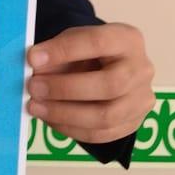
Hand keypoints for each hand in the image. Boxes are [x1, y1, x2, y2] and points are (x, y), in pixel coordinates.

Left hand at [26, 23, 154, 144]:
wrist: (111, 66)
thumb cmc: (90, 52)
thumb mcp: (74, 41)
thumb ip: (57, 52)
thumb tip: (34, 68)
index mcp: (127, 39)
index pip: (98, 43)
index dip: (63, 51)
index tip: (33, 58)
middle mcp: (142, 69)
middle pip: (110, 85)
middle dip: (65, 88)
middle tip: (34, 87)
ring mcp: (142, 100)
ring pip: (107, 116)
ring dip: (65, 114)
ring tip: (36, 107)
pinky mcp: (133, 123)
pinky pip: (102, 134)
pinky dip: (71, 129)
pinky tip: (50, 119)